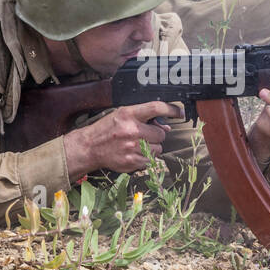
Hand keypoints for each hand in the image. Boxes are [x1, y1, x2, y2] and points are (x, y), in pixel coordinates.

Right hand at [63, 100, 179, 175]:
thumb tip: (166, 127)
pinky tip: (133, 153)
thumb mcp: (122, 115)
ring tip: (138, 144)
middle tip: (144, 135)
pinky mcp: (132, 162)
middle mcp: (131, 130)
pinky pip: (151, 160)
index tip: (179, 112)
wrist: (90, 147)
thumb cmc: (107, 129)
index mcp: (128, 114)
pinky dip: (146, 157)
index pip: (156, 108)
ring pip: (158, 149)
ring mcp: (132, 148)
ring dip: (152, 147)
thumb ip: (144, 118)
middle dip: (156, 135)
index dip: (171, 109)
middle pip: (161, 134)